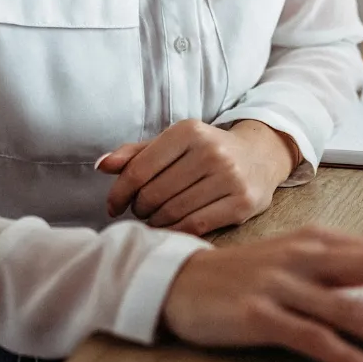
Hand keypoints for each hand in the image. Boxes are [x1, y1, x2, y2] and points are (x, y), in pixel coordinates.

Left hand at [96, 119, 296, 234]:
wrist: (260, 156)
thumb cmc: (207, 151)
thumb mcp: (175, 143)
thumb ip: (137, 153)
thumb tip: (102, 165)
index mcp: (189, 130)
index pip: (139, 169)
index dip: (119, 193)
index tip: (113, 206)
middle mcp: (211, 151)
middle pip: (154, 194)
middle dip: (139, 208)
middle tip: (140, 211)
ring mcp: (230, 177)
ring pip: (173, 212)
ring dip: (155, 221)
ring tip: (155, 218)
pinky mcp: (243, 202)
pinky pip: (195, 225)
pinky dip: (176, 231)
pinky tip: (171, 227)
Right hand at [161, 225, 362, 361]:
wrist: (179, 280)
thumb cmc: (244, 274)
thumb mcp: (292, 260)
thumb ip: (334, 270)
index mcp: (316, 238)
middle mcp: (304, 255)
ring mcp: (282, 284)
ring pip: (350, 307)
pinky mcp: (261, 315)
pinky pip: (315, 339)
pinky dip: (350, 357)